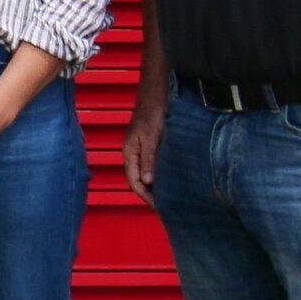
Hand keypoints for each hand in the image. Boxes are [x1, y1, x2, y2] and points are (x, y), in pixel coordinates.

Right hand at [124, 87, 167, 204]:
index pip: (134, 181)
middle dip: (150, 194)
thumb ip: (149, 159)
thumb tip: (147, 182)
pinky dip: (160, 174)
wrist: (156, 92)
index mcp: (130, 152)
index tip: (160, 207)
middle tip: (167, 206)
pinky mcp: (150, 144)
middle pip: (138, 179)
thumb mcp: (152, 137)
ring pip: (146, 172)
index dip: (146, 195)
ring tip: (170, 196)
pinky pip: (153, 164)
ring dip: (155, 184)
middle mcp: (133, 153)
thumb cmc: (153, 111)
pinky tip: (170, 177)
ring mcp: (141, 148)